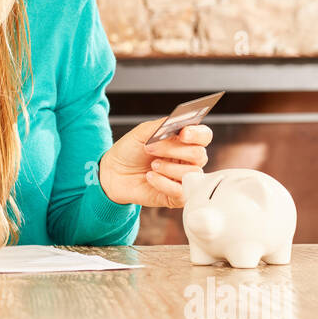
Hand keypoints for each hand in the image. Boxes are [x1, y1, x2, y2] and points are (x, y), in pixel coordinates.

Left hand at [97, 119, 211, 209]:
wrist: (113, 173)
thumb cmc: (130, 151)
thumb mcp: (142, 132)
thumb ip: (162, 125)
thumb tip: (180, 122)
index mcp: (183, 141)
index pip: (204, 136)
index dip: (197, 134)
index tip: (183, 133)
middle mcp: (187, 160)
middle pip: (200, 154)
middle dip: (174, 150)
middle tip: (151, 148)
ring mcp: (183, 178)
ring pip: (192, 173)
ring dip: (169, 168)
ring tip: (152, 165)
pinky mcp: (175, 196)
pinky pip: (181, 191)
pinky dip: (164, 183)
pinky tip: (150, 177)